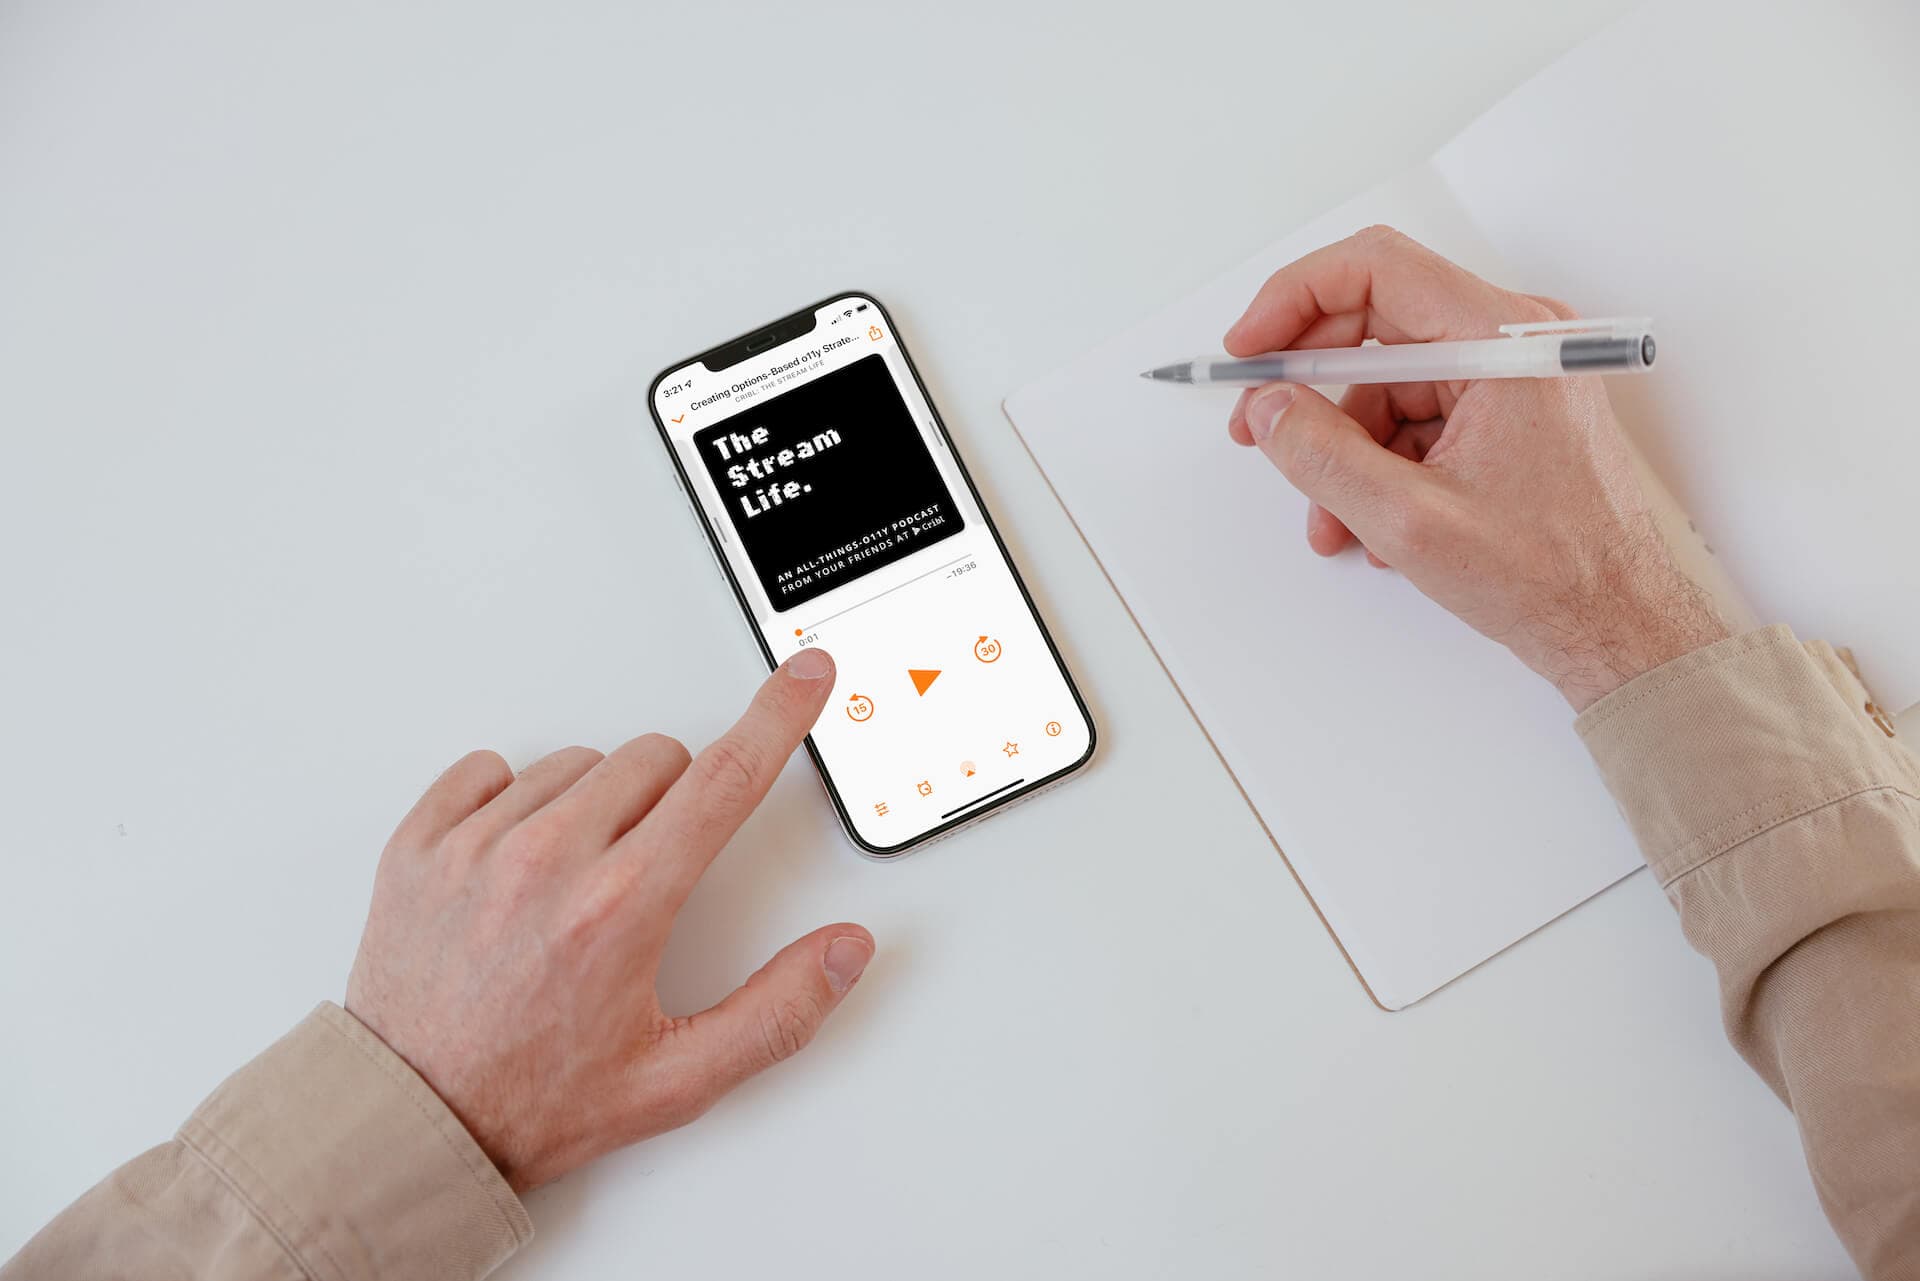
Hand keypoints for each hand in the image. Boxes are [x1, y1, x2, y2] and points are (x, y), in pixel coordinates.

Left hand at [344, 647, 871, 1192]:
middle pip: (657, 759)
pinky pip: (489, 769)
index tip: (804, 675)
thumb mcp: (677, 1080)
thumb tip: (844, 952)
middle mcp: (547, 860)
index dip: (778, 716)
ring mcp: (476, 846)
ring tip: (578, 886)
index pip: (724, 778)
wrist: (411, 1126)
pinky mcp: (420, 844)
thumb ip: (778, 1011)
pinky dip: (515, 801)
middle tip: (652, 877)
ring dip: (598, 804)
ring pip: (579, 763)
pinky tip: (519, 862)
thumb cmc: (534, 1102)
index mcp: (620, 907)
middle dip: (677, 801)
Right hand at [1223, 225, 1727, 710]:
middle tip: (1261, 428)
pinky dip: (1382, 464)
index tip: (1249, 350)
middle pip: (1377, 322)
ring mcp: (1513, 376)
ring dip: (1345, 446)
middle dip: (1309, 383)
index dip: (1294, 301)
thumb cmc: (1556, 574)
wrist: (1625, 627)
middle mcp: (1513, 340)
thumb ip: (1325, 455)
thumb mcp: (1412, 520)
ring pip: (1390, 381)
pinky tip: (1374, 523)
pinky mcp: (1509, 412)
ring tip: (1332, 518)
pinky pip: (1418, 416)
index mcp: (1503, 340)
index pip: (1376, 269)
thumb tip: (1270, 409)